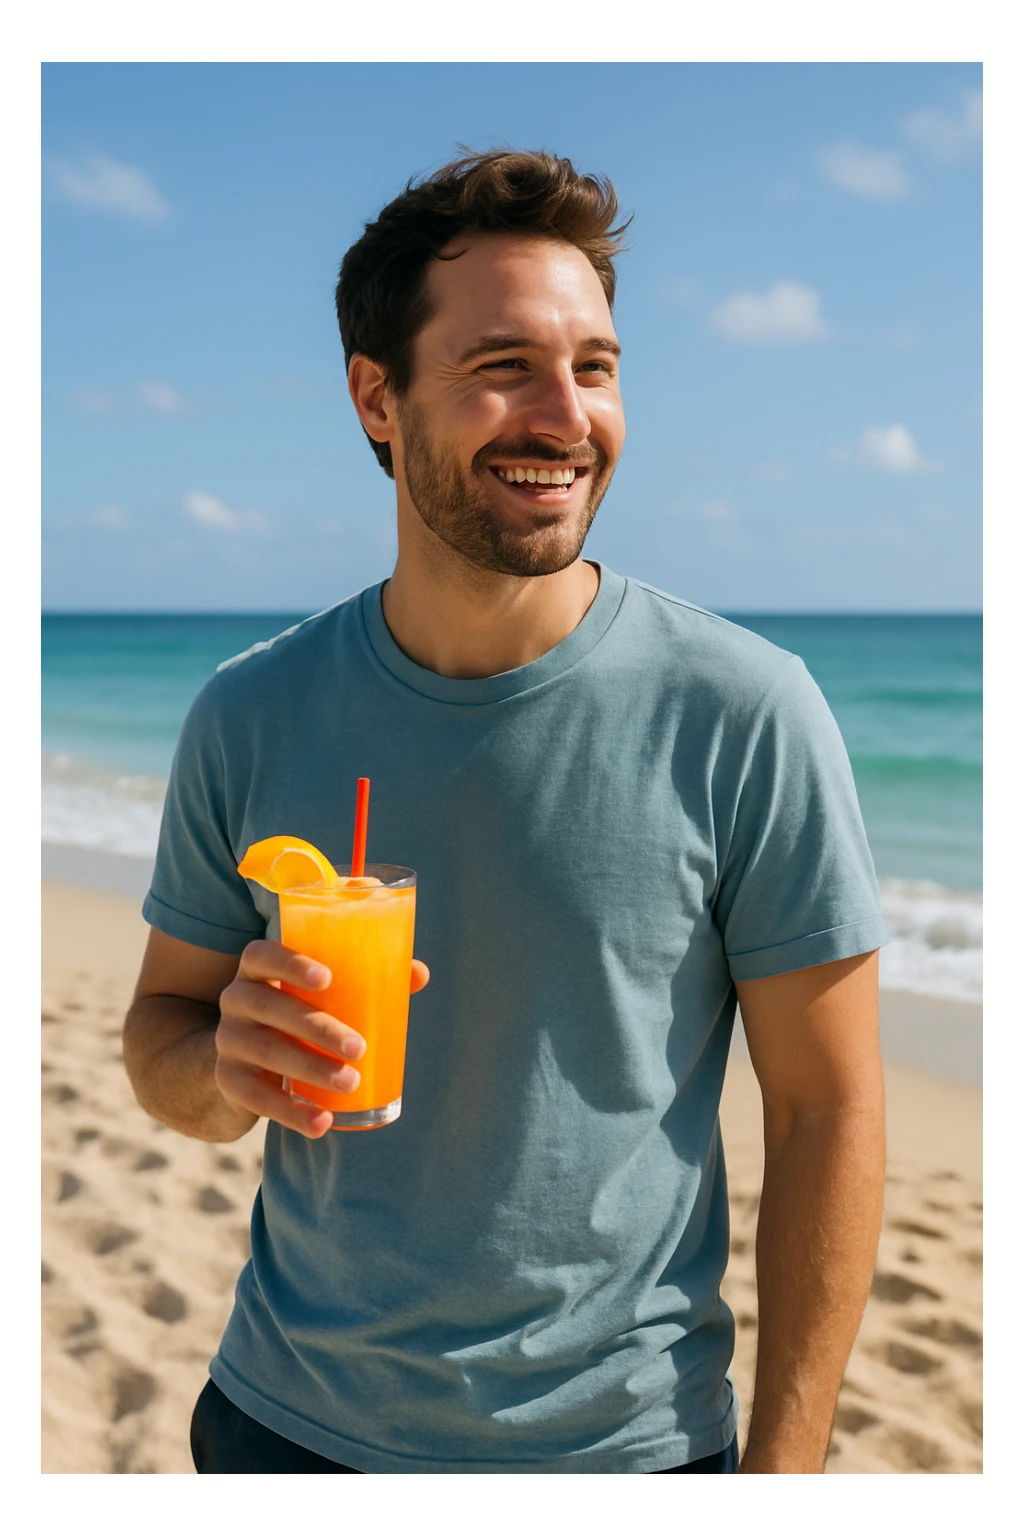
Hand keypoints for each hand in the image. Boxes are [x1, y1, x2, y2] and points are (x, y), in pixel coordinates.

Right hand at [214, 939, 428, 1138]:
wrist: (239, 1061)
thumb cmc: (294, 1013)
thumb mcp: (316, 995)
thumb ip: (365, 980)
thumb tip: (419, 974)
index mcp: (257, 969)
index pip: (262, 955)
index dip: (291, 964)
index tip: (328, 979)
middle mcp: (236, 999)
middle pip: (271, 1007)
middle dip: (318, 1029)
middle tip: (359, 1048)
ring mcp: (228, 1041)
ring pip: (268, 1052)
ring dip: (312, 1070)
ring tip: (351, 1082)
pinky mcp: (229, 1081)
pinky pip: (258, 1099)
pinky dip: (292, 1113)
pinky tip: (322, 1123)